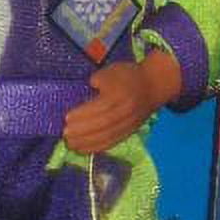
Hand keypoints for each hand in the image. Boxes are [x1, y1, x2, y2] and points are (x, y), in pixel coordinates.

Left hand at [63, 50, 181, 154]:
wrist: (154, 85)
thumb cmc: (128, 76)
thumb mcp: (111, 71)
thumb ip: (97, 80)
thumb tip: (85, 90)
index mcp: (121, 94)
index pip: (101, 107)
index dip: (84, 114)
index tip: (66, 118)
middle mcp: (126, 111)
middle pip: (104, 124)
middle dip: (82, 131)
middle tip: (65, 134)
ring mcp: (129, 123)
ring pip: (107, 136)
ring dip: (87, 142)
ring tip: (70, 144)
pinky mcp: (129, 132)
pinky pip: (112, 142)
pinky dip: (96, 147)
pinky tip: (83, 149)